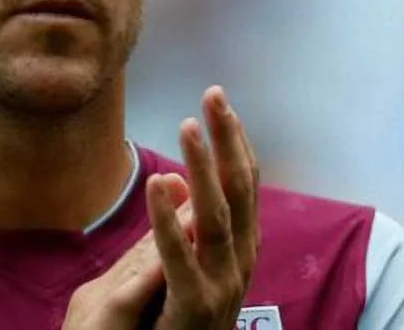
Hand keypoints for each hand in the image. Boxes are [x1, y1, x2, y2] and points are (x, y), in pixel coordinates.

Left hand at [62, 86, 259, 329]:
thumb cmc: (178, 314)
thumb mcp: (184, 262)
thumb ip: (184, 224)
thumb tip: (177, 180)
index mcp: (240, 247)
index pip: (244, 184)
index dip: (234, 141)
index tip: (219, 101)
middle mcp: (239, 261)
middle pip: (239, 190)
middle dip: (227, 140)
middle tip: (213, 95)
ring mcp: (221, 285)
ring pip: (216, 216)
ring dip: (204, 168)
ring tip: (187, 126)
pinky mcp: (193, 306)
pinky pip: (180, 257)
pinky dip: (169, 219)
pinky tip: (158, 184)